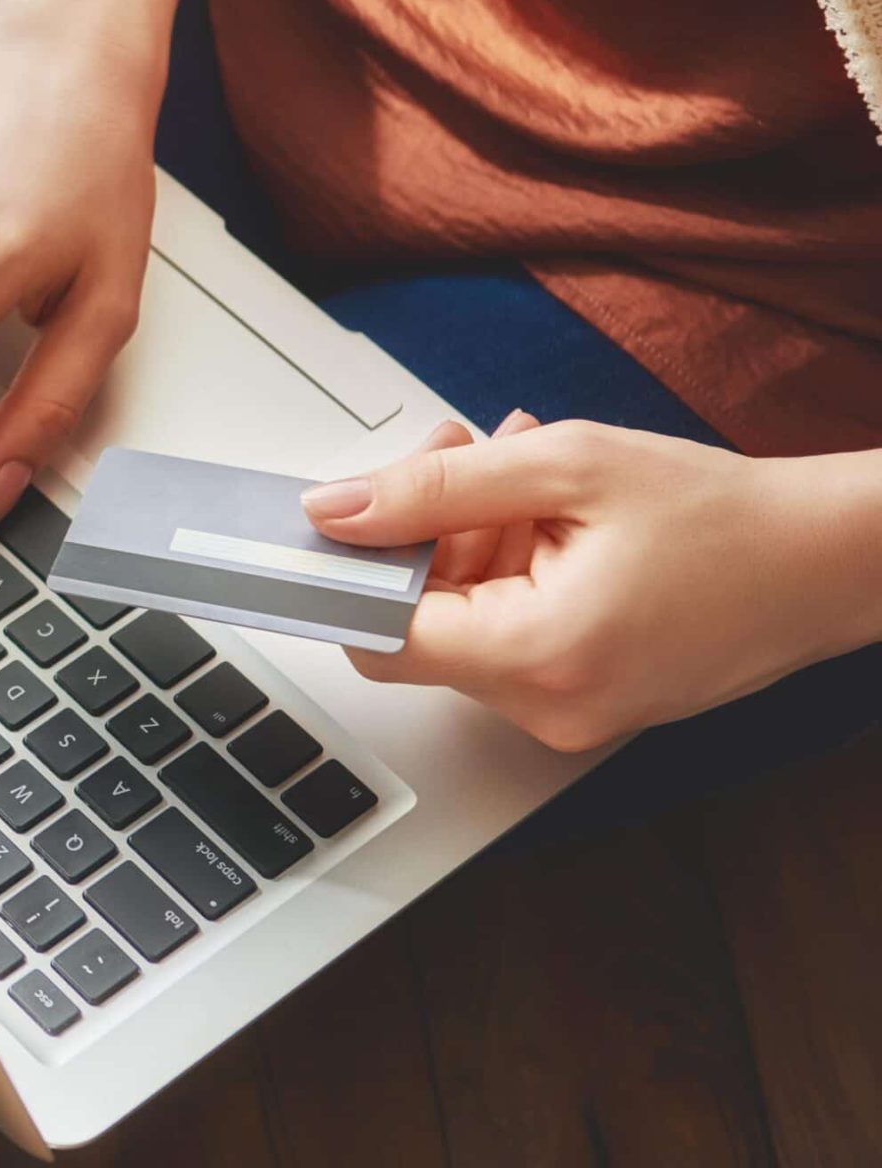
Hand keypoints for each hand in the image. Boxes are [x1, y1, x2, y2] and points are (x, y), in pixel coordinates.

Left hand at [302, 416, 881, 750]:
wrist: (832, 561)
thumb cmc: (726, 515)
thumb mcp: (565, 466)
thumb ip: (436, 488)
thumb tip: (336, 509)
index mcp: (537, 657)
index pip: (380, 633)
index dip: (350, 568)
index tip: (335, 518)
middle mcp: (546, 707)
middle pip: (420, 623)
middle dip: (423, 531)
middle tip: (463, 453)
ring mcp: (567, 714)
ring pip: (463, 624)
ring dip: (470, 541)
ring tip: (525, 473)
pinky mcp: (586, 702)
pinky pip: (511, 637)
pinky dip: (511, 572)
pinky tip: (552, 517)